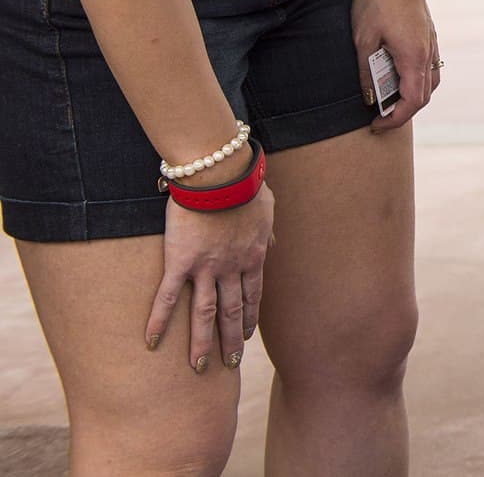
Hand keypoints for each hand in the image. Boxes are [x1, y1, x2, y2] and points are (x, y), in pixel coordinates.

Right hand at [148, 174, 275, 373]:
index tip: (244, 337)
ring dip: (202, 342)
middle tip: (230, 364)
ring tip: (199, 367)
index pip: (252, 296)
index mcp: (254, 256)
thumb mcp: (267, 209)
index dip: (248, 318)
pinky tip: (152, 342)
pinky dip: (159, 322)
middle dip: (230, 340)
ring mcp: (206, 268)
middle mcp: (232, 268)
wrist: (221, 175)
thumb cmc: (245, 185)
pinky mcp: (180, 262)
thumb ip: (268, 231)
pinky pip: (168, 298)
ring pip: (204, 314)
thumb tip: (273, 243)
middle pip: (232, 312)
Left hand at [352, 0, 439, 131]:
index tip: (376, 123)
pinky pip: (430, 69)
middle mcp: (428, 54)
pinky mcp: (430, 37)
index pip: (411, 101)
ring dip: (413, 99)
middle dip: (403, 113)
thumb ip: (366, 72)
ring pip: (430, 84)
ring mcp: (432, 45)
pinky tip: (401, 79)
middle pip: (424, 97)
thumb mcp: (363, 39)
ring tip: (391, 102)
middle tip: (380, 118)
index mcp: (413, 57)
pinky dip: (417, 83)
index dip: (395, 118)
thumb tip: (369, 97)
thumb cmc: (377, 1)